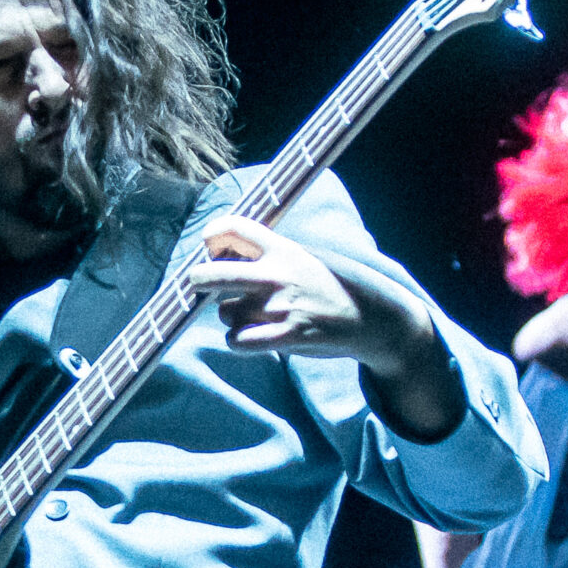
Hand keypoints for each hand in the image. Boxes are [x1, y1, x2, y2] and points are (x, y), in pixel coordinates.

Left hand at [190, 217, 461, 438]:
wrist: (371, 318)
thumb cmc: (331, 287)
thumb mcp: (304, 257)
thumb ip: (268, 254)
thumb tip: (223, 255)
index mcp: (282, 248)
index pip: (231, 227)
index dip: (212, 235)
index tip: (210, 246)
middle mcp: (276, 273)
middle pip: (210, 274)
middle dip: (196, 280)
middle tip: (197, 283)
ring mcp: (280, 306)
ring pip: (225, 312)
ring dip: (232, 316)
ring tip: (257, 316)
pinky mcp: (286, 335)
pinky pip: (237, 340)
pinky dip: (238, 340)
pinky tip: (252, 337)